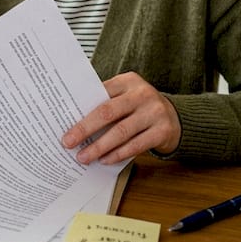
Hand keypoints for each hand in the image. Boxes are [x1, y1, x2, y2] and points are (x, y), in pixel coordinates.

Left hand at [61, 72, 180, 164]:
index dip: (80, 108)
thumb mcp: (126, 96)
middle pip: (107, 112)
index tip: (63, 122)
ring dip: (99, 147)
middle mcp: (142, 94)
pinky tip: (105, 160)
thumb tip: (73, 120)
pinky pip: (136, 145)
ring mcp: (154, 112)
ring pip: (121, 132)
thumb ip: (106, 102)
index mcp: (128, 81)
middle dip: (85, 129)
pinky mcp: (162, 131)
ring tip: (84, 157)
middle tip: (68, 142)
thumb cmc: (141, 108)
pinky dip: (118, 154)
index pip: (100, 93)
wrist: (176, 118)